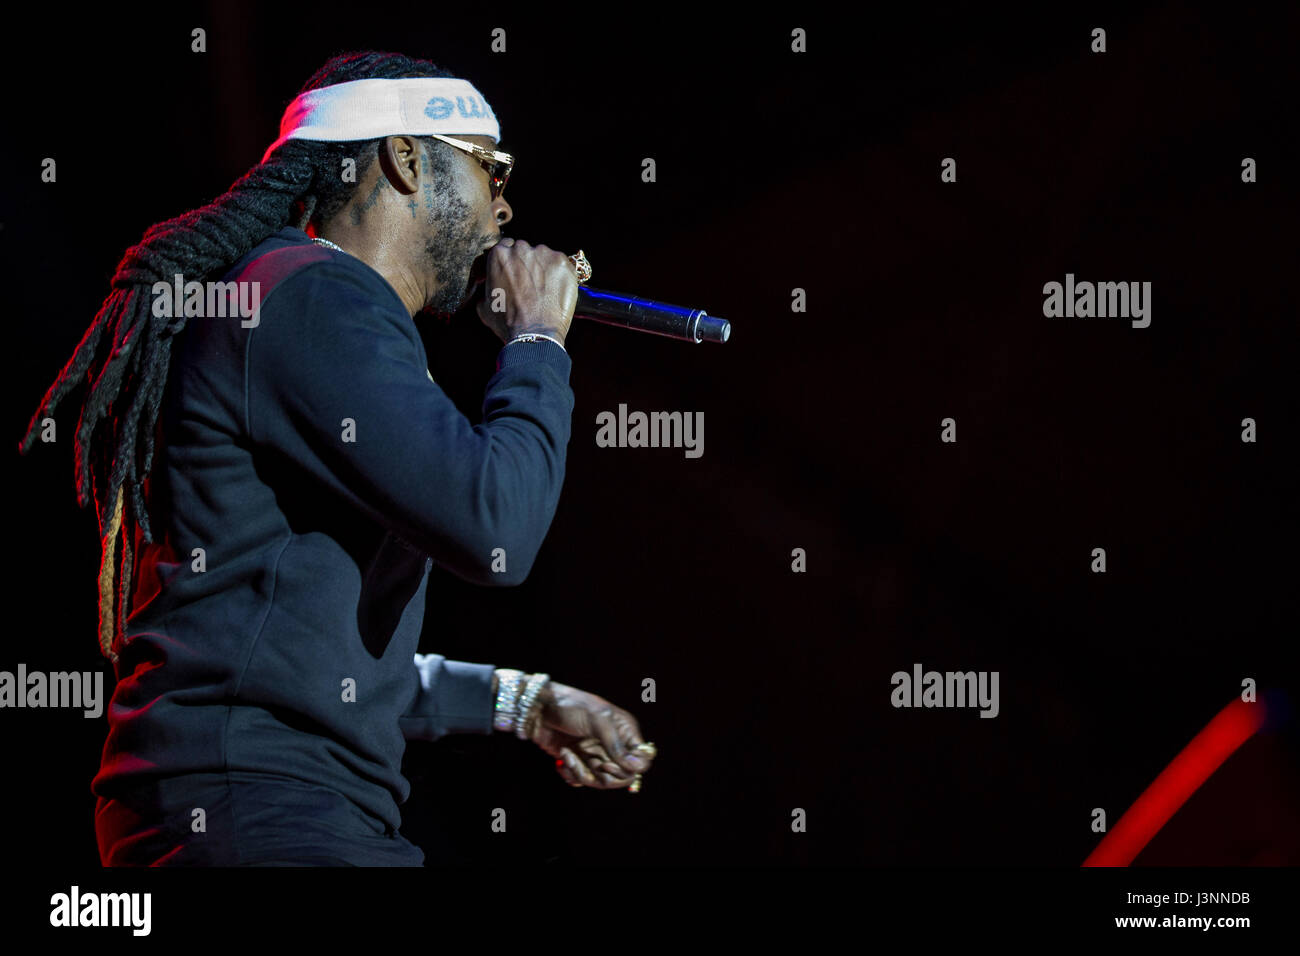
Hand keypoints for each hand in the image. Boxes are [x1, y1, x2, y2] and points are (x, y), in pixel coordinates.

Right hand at [475, 237, 577, 345]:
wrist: (534, 334)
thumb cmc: (507, 322)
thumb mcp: (484, 305)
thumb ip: (486, 287)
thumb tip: (487, 286)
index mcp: (498, 254)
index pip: (505, 246)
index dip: (510, 261)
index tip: (515, 271)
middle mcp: (520, 249)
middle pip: (524, 249)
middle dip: (526, 263)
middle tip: (529, 283)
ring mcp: (543, 254)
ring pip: (543, 255)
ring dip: (542, 267)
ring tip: (544, 289)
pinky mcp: (561, 262)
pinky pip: (560, 263)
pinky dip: (559, 273)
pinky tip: (555, 289)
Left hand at [526, 681, 654, 789]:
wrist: (538, 709)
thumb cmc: (570, 707)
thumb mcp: (597, 720)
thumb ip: (616, 745)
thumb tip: (636, 768)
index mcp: (625, 731)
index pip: (642, 759)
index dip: (630, 768)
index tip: (607, 763)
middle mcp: (614, 745)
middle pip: (623, 776)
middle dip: (604, 774)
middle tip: (591, 764)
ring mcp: (597, 754)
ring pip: (601, 781)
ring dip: (582, 773)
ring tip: (567, 756)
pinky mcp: (580, 762)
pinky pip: (583, 780)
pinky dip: (571, 773)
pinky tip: (562, 757)